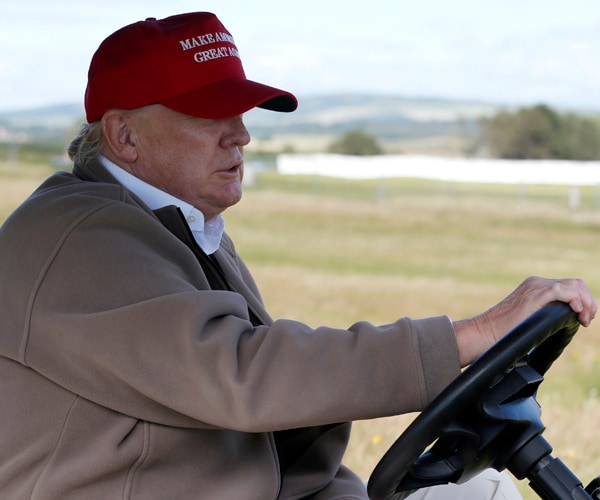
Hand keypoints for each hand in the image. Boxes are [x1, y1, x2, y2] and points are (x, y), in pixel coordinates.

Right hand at [453, 276, 596, 365]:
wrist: (485, 333)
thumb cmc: (503, 333)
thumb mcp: (528, 320)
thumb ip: (544, 315)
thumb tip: (563, 324)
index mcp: (535, 287)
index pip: (570, 285)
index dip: (584, 300)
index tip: (584, 318)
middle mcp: (536, 283)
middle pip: (576, 283)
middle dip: (589, 301)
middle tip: (586, 320)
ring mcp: (534, 288)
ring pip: (573, 285)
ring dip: (586, 303)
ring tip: (583, 319)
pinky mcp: (532, 296)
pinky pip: (561, 291)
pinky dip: (574, 300)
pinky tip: (575, 313)